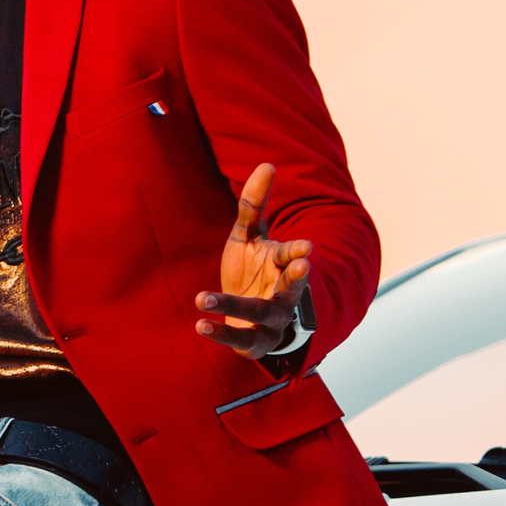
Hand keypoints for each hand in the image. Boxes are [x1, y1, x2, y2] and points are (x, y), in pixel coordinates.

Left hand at [195, 162, 311, 361]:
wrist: (250, 315)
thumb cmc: (251, 269)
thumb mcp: (248, 236)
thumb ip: (254, 204)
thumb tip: (267, 164)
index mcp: (282, 265)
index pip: (293, 257)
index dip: (298, 252)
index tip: (305, 249)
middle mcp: (283, 294)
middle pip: (292, 288)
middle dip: (296, 278)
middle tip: (303, 266)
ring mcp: (272, 320)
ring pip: (261, 314)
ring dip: (233, 306)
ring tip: (202, 297)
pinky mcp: (255, 342)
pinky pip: (243, 340)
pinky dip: (222, 333)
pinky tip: (200, 324)